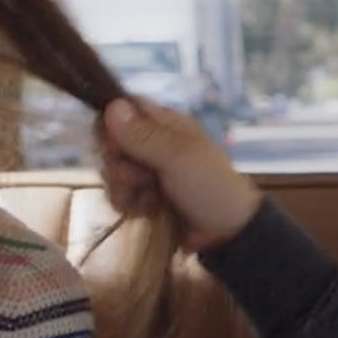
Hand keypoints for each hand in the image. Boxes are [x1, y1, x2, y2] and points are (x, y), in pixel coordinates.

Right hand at [99, 96, 263, 247]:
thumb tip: (111, 105)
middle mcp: (151, 142)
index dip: (111, 125)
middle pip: (111, 142)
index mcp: (165, 123)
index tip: (116, 145)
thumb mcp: (178, 157)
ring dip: (126, 188)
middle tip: (143, 177)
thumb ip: (142, 135)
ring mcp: (146, 170)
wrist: (226, 232)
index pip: (122, 108)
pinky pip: (119, 194)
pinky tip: (148, 209)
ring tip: (151, 197)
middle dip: (120, 164)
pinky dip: (130, 204)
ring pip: (112, 171)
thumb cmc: (208, 186)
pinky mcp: (142, 195)